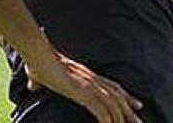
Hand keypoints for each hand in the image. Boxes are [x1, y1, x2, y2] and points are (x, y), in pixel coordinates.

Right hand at [25, 50, 143, 122]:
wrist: (39, 56)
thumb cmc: (38, 63)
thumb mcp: (41, 76)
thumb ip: (40, 82)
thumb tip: (32, 86)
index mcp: (88, 76)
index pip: (114, 87)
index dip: (127, 97)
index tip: (137, 105)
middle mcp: (93, 80)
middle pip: (118, 96)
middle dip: (130, 111)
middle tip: (140, 122)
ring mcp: (89, 86)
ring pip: (113, 105)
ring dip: (121, 118)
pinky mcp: (83, 92)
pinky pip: (101, 110)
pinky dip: (107, 120)